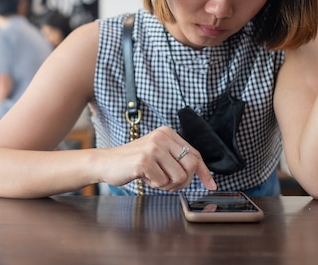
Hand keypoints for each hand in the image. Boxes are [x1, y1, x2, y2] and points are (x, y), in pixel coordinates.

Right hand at [96, 126, 216, 191]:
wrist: (106, 162)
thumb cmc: (133, 162)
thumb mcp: (158, 154)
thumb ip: (176, 159)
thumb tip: (201, 173)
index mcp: (167, 133)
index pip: (194, 154)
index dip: (204, 172)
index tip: (211, 184)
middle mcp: (161, 137)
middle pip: (191, 166)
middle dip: (183, 181)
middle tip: (169, 184)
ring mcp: (153, 147)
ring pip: (179, 177)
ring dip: (168, 185)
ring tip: (154, 179)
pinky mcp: (144, 160)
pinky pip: (163, 182)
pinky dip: (155, 185)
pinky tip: (145, 178)